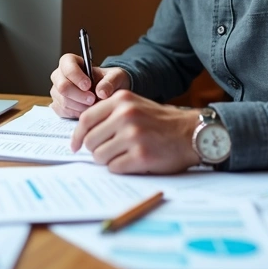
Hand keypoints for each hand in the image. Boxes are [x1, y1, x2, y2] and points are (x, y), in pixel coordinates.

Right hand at [49, 53, 131, 117]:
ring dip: (80, 106)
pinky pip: (63, 111)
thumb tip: (101, 92)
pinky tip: (86, 110)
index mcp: (70, 62)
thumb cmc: (109, 81)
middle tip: (93, 99)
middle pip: (62, 86)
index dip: (76, 76)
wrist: (107, 93)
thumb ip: (110, 82)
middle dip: (79, 95)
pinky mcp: (58, 105)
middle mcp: (60, 76)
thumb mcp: (116, 77)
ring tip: (93, 105)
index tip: (88, 85)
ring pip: (63, 101)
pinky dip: (76, 113)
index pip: (66, 64)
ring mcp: (57, 91)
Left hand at [70, 91, 201, 173]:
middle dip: (96, 150)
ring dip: (108, 160)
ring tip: (123, 156)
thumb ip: (110, 114)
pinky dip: (121, 168)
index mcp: (121, 100)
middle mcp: (125, 115)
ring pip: (100, 156)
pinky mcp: (141, 156)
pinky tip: (133, 162)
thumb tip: (82, 136)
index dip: (77, 136)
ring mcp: (133, 135)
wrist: (192, 133)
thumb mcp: (135, 106)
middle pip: (90, 140)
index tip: (75, 146)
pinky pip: (114, 168)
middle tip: (108, 152)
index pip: (86, 119)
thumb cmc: (161, 122)